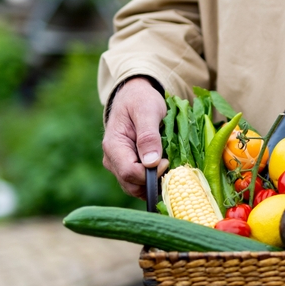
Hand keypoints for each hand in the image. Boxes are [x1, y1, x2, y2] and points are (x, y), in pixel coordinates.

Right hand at [102, 77, 167, 199]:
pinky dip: (154, 183)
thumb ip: (148, 136)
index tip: (167, 161)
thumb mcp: (147, 110)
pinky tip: (166, 172)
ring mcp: (118, 166)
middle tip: (172, 168)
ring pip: (136, 188)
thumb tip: (151, 163)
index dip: (151, 173)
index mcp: (113, 146)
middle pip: (132, 185)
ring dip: (155, 184)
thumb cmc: (141, 100)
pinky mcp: (127, 168)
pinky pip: (140, 184)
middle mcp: (112, 160)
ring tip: (170, 169)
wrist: (134, 97)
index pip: (130, 173)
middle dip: (154, 182)